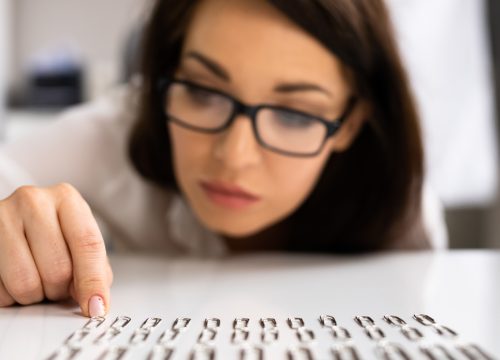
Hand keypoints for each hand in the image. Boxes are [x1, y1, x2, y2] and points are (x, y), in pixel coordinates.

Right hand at [0, 183, 112, 316]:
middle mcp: (33, 202)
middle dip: (60, 289)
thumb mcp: (79, 241)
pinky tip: (13, 278)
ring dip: (35, 294)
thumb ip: (94, 269)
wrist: (15, 220)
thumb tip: (94, 301)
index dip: (93, 280)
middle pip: (58, 269)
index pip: (87, 243)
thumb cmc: (53, 232)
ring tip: (36, 279)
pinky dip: (10, 295)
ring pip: (25, 282)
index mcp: (66, 199)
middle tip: (57, 284)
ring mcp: (2, 217)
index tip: (96, 306)